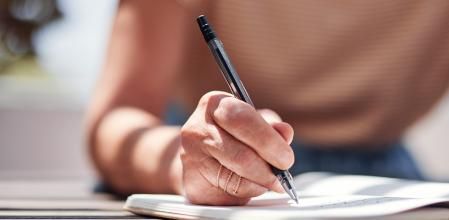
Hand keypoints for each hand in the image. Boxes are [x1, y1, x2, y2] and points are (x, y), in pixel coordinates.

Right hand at [180, 91, 294, 204]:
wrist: (198, 157)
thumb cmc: (231, 136)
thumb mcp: (253, 124)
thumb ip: (271, 128)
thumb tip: (285, 132)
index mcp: (215, 104)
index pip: (243, 120)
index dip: (269, 141)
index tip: (286, 158)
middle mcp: (198, 128)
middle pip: (240, 155)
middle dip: (268, 169)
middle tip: (282, 175)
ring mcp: (190, 156)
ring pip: (236, 179)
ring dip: (260, 184)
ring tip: (268, 181)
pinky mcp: (192, 183)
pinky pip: (228, 194)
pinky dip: (247, 193)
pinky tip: (248, 185)